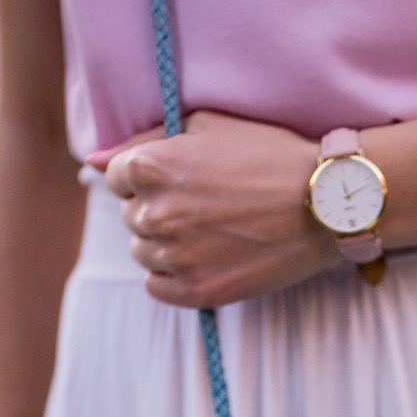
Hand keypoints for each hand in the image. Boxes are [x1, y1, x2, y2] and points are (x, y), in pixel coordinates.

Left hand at [87, 110, 332, 308]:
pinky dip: (175, 274)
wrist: (324, 203)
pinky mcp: (197, 291)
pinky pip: (157, 286)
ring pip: (143, 252)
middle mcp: (155, 213)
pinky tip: (209, 256)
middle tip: (208, 204)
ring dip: (168, 242)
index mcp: (149, 167)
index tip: (188, 178)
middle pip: (132, 217)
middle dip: (159, 208)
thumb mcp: (207, 125)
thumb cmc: (269, 154)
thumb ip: (142, 140)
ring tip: (213, 230)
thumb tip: (92, 161)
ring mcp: (175, 256)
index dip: (152, 175)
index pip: (118, 177)